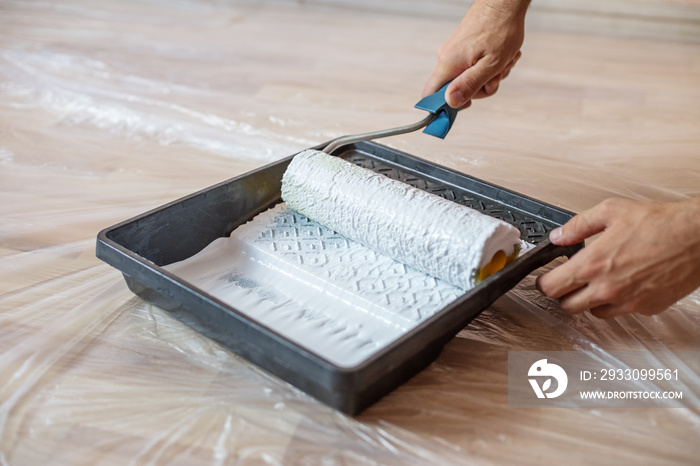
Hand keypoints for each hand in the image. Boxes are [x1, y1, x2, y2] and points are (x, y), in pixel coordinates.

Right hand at [422, 0, 529, 107]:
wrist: (504, 2)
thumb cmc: (501, 29)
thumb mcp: (491, 64)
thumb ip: (469, 85)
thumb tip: (450, 103)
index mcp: (448, 64)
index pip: (431, 95)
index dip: (445, 108)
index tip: (466, 106)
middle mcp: (446, 58)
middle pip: (456, 90)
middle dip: (481, 88)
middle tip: (498, 75)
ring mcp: (454, 52)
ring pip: (468, 78)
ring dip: (489, 75)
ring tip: (504, 61)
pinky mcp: (462, 48)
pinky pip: (472, 66)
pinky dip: (488, 65)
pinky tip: (501, 55)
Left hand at [536, 198, 699, 317]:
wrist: (698, 237)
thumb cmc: (661, 223)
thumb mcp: (611, 211)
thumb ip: (578, 226)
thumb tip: (558, 236)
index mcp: (592, 265)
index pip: (551, 288)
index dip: (544, 282)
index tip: (547, 278)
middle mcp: (607, 288)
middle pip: (567, 306)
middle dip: (564, 294)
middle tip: (569, 281)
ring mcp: (627, 302)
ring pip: (593, 312)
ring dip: (589, 300)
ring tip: (598, 281)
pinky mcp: (646, 308)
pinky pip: (621, 312)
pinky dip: (616, 302)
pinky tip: (622, 284)